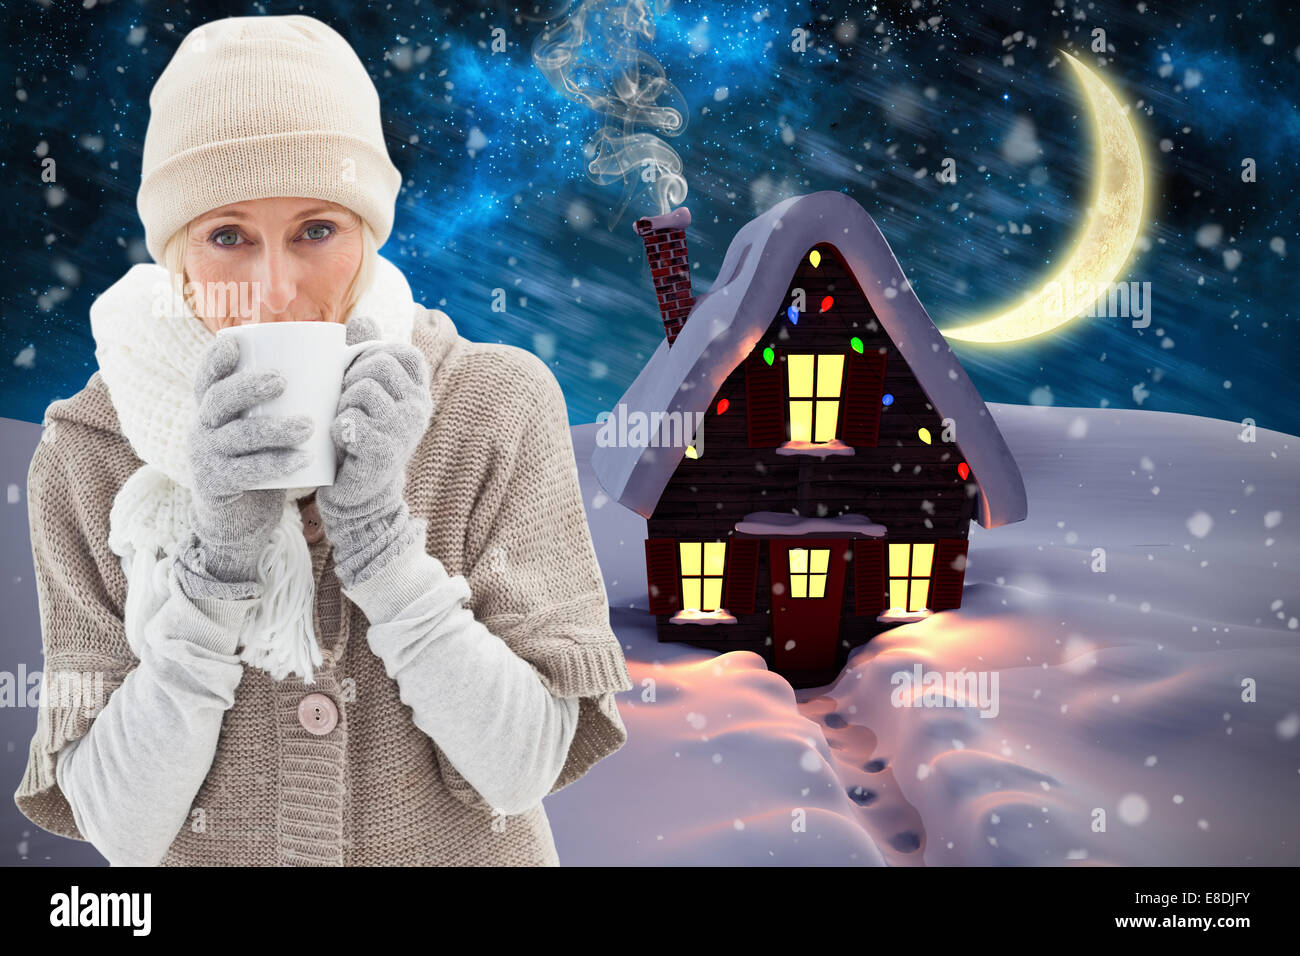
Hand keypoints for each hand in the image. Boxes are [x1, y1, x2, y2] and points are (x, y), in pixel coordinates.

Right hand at [177, 335, 314, 599]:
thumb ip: (286, 400)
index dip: (216, 359)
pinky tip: (304, 459)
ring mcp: (205, 459)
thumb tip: (339, 353)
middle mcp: (202, 429)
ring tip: (308, 425)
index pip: (206, 378)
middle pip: (217, 400)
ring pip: (236, 436)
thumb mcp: (263, 429)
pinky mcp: (216, 487)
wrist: (240, 523)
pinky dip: (276, 464)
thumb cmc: (263, 463)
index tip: (237, 342)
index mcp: (212, 410)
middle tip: (283, 381)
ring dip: (273, 428)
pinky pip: (246, 472)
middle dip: (248, 387)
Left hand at [317, 315, 432, 589]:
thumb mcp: (366, 394)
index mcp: (417, 391)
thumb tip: (361, 320)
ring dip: (341, 404)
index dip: (372, 355)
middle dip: (350, 379)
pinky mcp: (385, 453)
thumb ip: (366, 356)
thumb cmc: (358, 437)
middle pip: (377, 365)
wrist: (359, 495)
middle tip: (343, 405)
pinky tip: (342, 441)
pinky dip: (338, 428)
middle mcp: (418, 408)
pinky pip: (352, 422)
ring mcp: (405, 431)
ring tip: (343, 424)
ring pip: (362, 390)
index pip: (401, 351)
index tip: (356, 375)